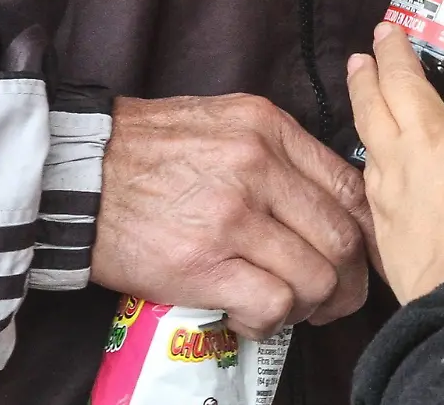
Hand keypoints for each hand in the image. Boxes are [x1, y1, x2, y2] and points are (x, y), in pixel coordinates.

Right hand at [91, 95, 374, 337]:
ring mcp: (231, 217)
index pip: (349, 186)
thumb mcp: (226, 123)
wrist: (74, 171)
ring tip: (291, 308)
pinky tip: (250, 316)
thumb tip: (329, 200)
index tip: (366, 255)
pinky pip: (272, 304)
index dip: (369, 231)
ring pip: (315, 276)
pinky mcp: (201, 263)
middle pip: (341, 237)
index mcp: (269, 129)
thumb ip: (280, 153)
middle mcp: (258, 167)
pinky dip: (272, 321)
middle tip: (336, 297)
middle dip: (350, 280)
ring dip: (312, 305)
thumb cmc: (149, 150)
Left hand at [346, 23, 443, 302]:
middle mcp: (428, 143)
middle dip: (389, 53)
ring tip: (357, 71)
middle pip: (400, 84)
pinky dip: (369, 150)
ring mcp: (396, 174)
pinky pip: (369, 167)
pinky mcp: (378, 208)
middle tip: (382, 34)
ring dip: (363, 89)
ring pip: (370, 118)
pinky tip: (370, 148)